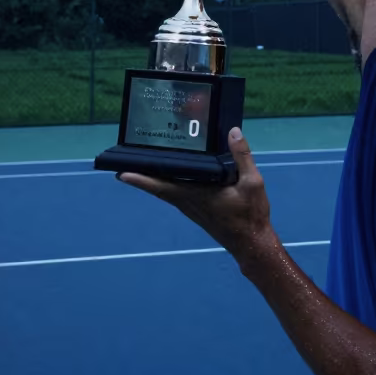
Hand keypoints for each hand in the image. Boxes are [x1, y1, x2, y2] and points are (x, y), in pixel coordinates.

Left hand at [116, 128, 276, 265]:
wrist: (251, 242)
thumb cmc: (250, 215)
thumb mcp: (253, 182)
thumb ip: (242, 156)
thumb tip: (233, 131)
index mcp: (196, 194)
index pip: (162, 186)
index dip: (141, 180)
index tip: (122, 173)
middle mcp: (188, 201)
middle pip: (158, 187)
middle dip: (140, 175)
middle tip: (122, 162)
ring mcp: (190, 207)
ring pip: (165, 191)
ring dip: (152, 179)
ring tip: (141, 163)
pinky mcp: (195, 209)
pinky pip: (174, 193)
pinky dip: (166, 183)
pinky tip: (168, 175)